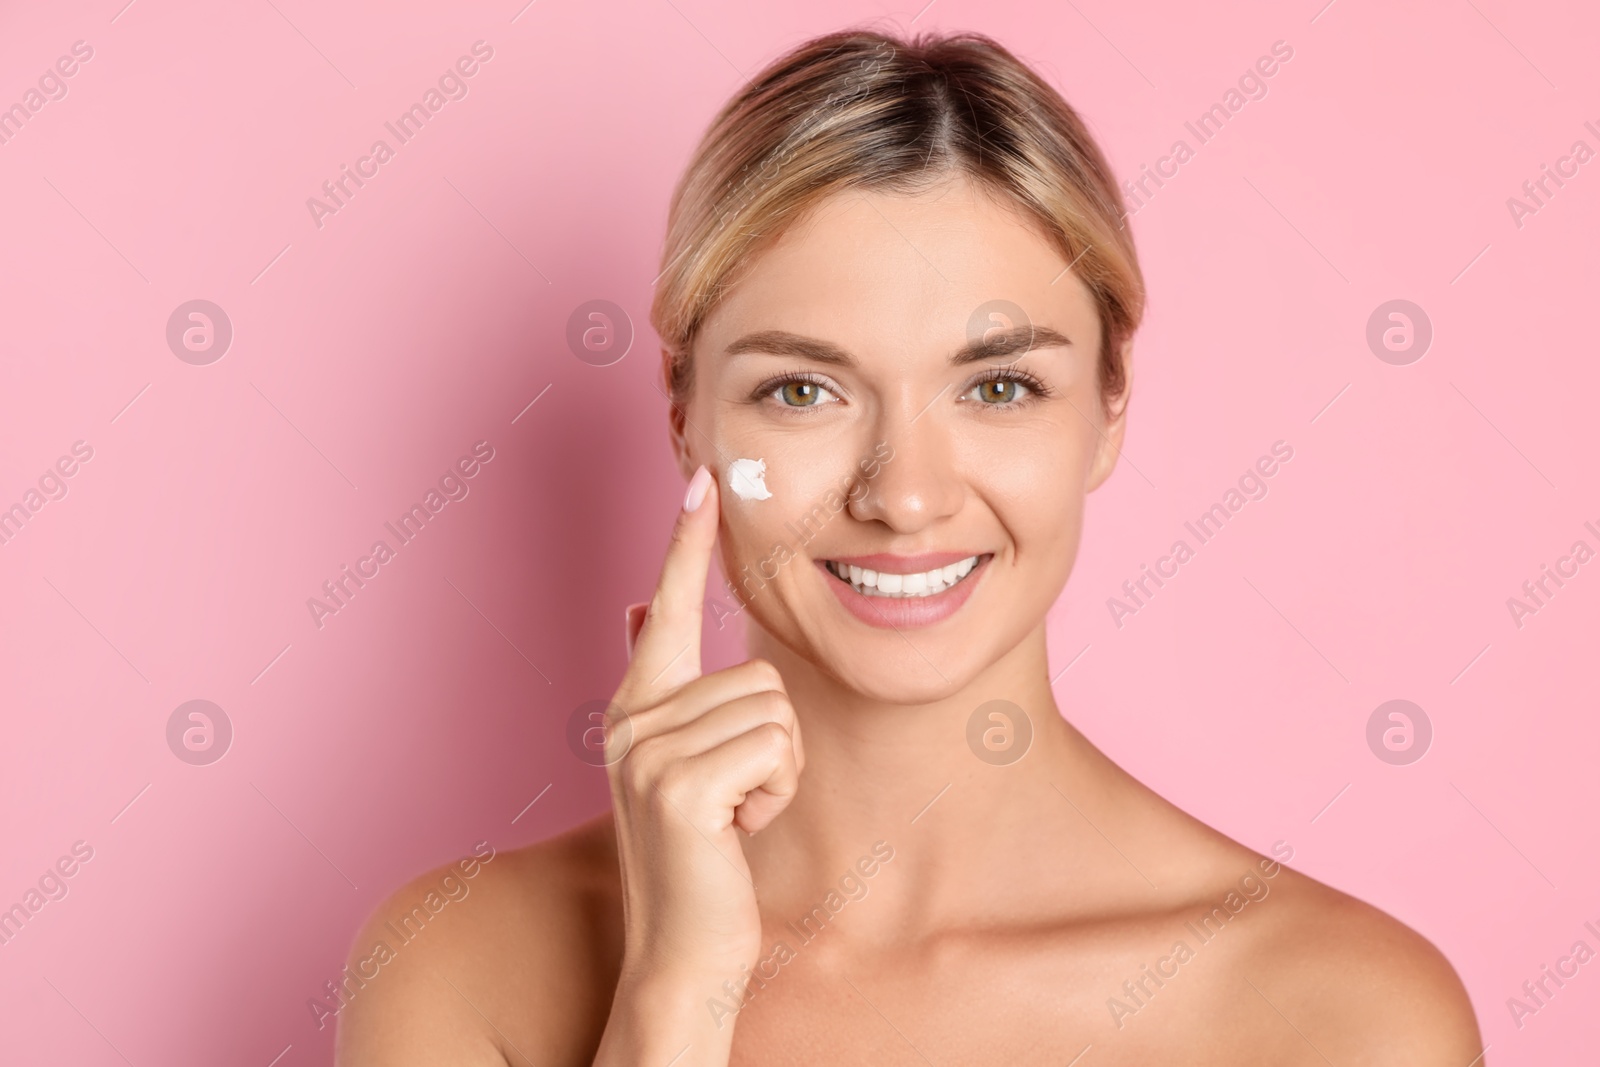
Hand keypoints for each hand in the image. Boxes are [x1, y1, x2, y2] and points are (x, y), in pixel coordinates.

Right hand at [605, 464, 805, 990]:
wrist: (684, 949)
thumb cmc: (701, 856)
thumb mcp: (680, 763)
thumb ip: (662, 684)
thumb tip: (641, 607)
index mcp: (638, 705)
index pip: (669, 604)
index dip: (686, 541)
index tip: (704, 477)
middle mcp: (632, 718)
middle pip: (759, 672)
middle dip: (773, 743)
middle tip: (735, 798)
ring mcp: (648, 751)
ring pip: (774, 709)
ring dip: (777, 771)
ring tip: (734, 814)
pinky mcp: (679, 786)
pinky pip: (775, 747)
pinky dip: (776, 793)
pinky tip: (737, 831)